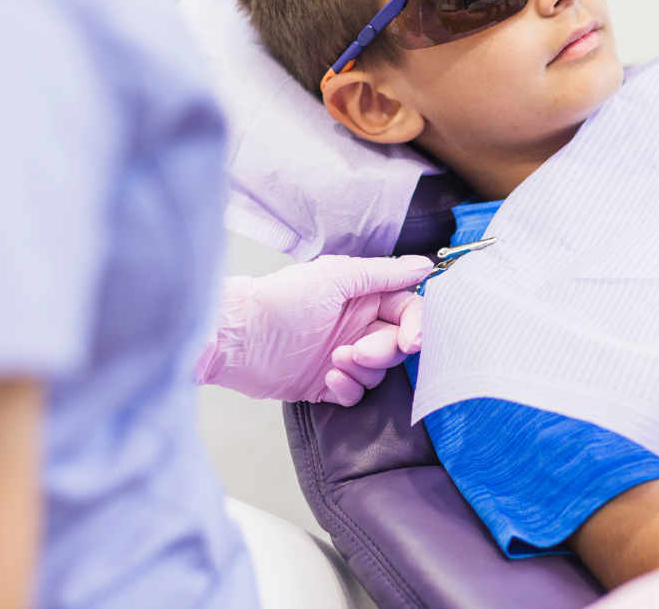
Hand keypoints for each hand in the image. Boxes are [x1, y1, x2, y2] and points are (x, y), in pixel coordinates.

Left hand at [195, 255, 432, 404]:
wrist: (236, 337)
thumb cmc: (280, 300)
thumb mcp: (335, 277)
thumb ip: (383, 273)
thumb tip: (423, 265)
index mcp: (364, 296)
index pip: (409, 310)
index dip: (417, 326)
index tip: (413, 341)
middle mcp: (358, 325)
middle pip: (398, 345)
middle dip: (384, 351)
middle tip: (359, 351)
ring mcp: (344, 355)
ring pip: (380, 372)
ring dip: (362, 369)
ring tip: (333, 360)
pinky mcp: (328, 382)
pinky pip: (358, 393)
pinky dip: (348, 388)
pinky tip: (328, 376)